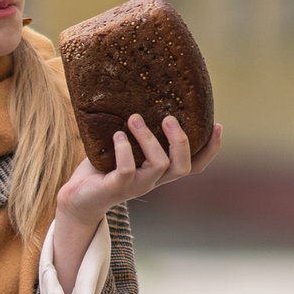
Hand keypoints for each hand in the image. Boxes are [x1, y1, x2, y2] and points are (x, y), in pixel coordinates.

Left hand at [52, 116, 222, 285]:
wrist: (76, 198)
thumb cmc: (101, 169)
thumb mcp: (124, 147)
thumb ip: (137, 131)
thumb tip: (141, 96)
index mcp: (160, 172)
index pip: (195, 165)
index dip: (210, 149)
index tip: (217, 126)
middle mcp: (153, 181)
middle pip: (183, 167)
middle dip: (181, 141)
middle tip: (170, 118)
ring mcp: (136, 186)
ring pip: (158, 165)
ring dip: (149, 139)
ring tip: (134, 118)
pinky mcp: (116, 188)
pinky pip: (128, 170)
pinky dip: (124, 150)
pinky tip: (117, 135)